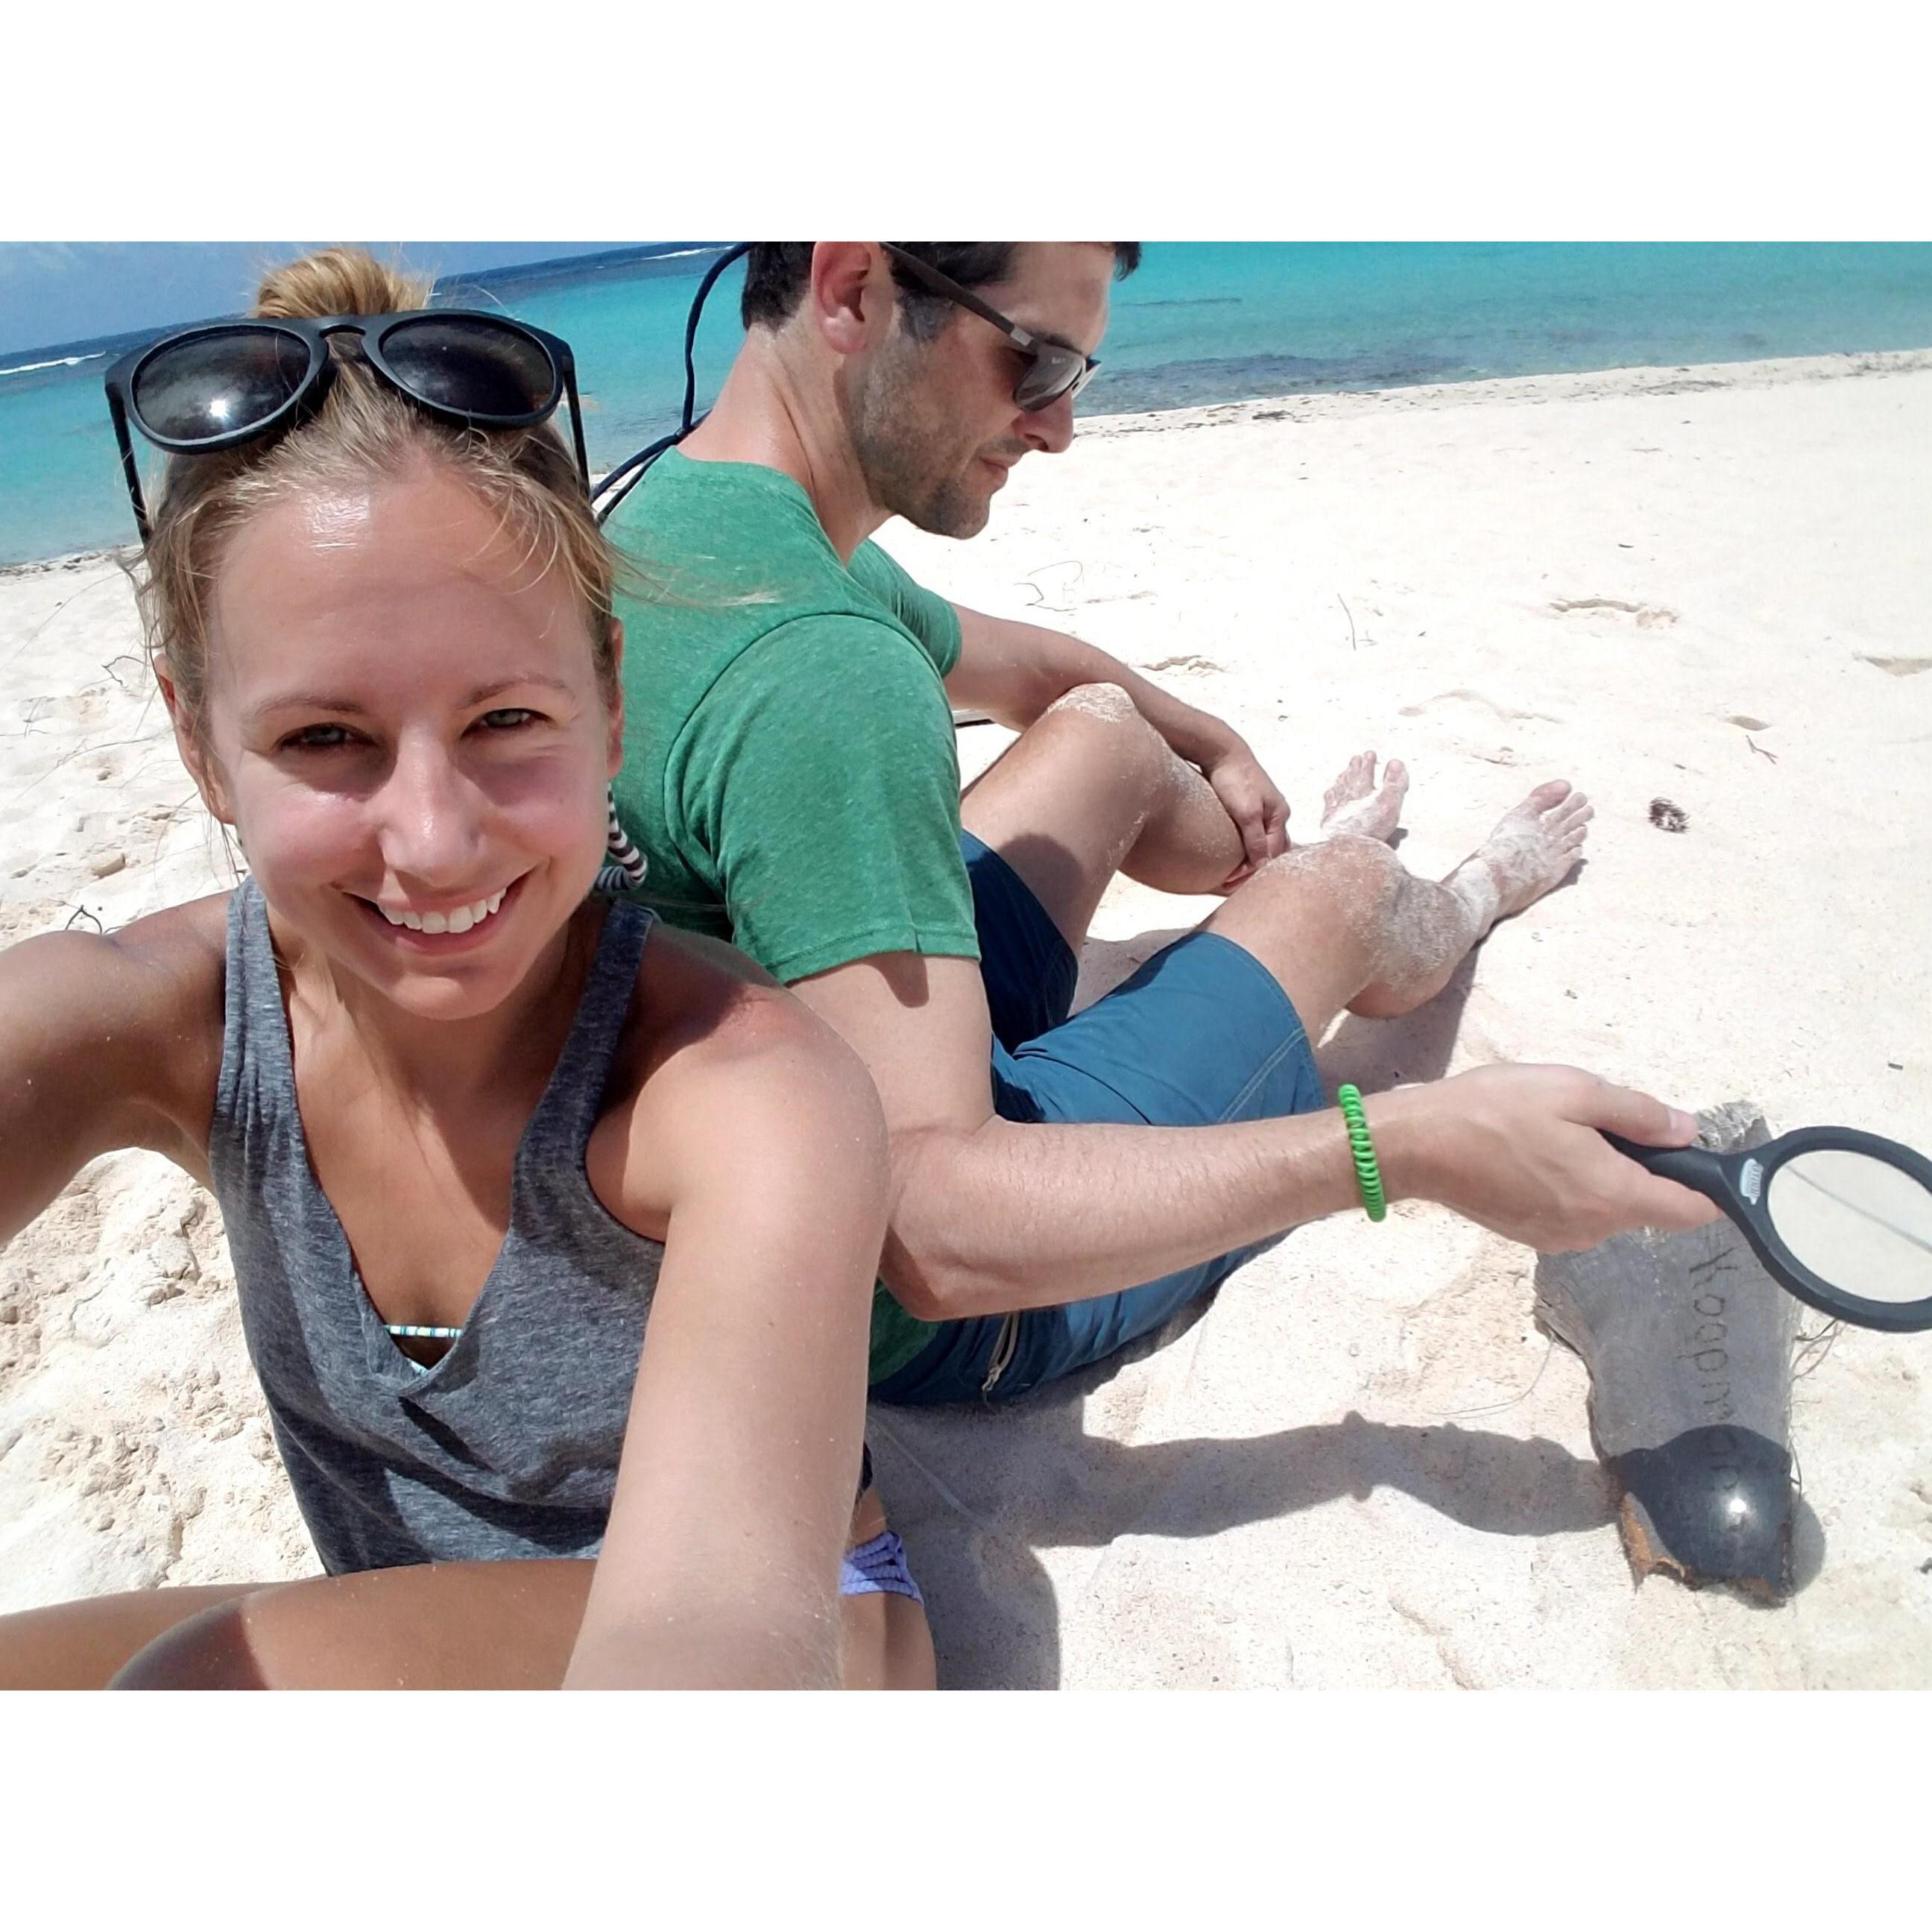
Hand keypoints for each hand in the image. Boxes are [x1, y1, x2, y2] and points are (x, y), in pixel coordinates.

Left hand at [1204, 741, 1289, 885]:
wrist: (1220, 751)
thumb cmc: (1234, 778)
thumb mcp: (1246, 812)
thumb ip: (1255, 840)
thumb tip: (1262, 866)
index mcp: (1280, 815)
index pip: (1272, 854)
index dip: (1252, 871)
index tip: (1231, 883)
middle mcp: (1276, 814)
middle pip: (1272, 851)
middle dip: (1256, 869)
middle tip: (1234, 885)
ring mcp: (1264, 810)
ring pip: (1262, 843)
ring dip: (1251, 860)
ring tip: (1233, 876)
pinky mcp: (1249, 807)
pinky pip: (1251, 834)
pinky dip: (1245, 848)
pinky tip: (1232, 855)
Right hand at [1377, 1065, 1722, 1252]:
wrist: (1417, 1145)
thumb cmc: (1495, 1111)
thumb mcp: (1575, 1091)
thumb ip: (1639, 1113)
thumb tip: (1687, 1131)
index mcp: (1612, 1195)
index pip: (1692, 1211)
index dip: (1707, 1187)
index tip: (1694, 1155)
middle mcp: (1592, 1229)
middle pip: (1644, 1205)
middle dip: (1635, 1165)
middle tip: (1590, 1120)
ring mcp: (1558, 1237)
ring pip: (1604, 1206)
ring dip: (1595, 1174)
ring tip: (1551, 1132)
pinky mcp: (1529, 1235)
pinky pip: (1570, 1211)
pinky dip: (1565, 1185)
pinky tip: (1529, 1153)